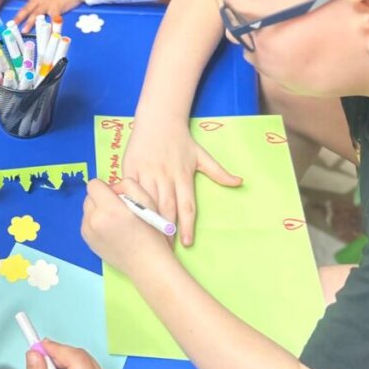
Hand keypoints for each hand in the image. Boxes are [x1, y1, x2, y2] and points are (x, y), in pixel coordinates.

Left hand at [9, 0, 82, 30]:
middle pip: (26, 8)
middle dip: (18, 17)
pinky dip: (51, 28)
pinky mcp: (57, 9)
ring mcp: (48, 4)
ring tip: (23, 30)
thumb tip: (40, 2)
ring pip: (35, 15)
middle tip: (10, 24)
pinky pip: (52, 20)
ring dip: (29, 23)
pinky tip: (49, 33)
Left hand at [81, 178, 175, 279]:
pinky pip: (87, 223)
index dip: (106, 187)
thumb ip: (126, 185)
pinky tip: (112, 230)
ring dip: (98, 210)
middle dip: (102, 199)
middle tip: (119, 208)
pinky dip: (97, 222)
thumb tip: (112, 187)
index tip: (117, 196)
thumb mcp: (146, 200)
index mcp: (109, 209)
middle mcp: (94, 220)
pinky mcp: (87, 241)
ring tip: (116, 221)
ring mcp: (88, 232)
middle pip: (89, 197)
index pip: (93, 185)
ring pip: (87, 210)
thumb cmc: (151, 233)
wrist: (147, 263)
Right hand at [123, 119, 241, 245]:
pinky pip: (130, 190)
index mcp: (183, 176)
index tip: (186, 243)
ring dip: (148, 220)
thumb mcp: (202, 155)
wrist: (158, 119)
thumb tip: (239, 182)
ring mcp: (147, 173)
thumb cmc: (181, 139)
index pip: (187, 206)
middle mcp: (166, 176)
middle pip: (167, 208)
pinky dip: (130, 204)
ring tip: (148, 239)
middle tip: (166, 249)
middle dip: (167, 229)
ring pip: (148, 201)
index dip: (187, 226)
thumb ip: (219, 172)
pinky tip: (129, 218)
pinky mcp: (130, 169)